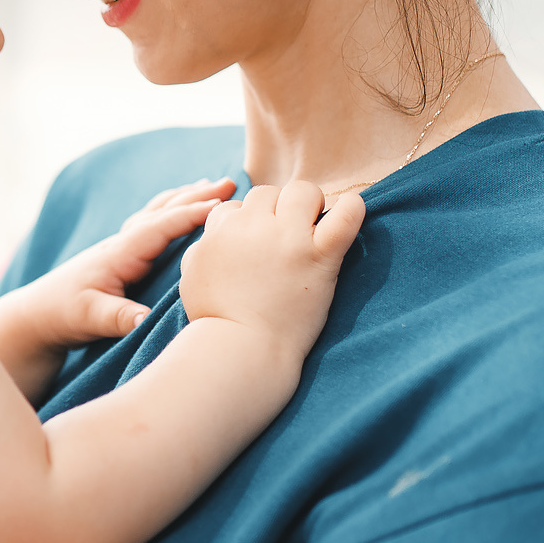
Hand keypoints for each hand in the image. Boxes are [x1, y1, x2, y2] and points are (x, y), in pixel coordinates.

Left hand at [14, 177, 236, 346]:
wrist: (37, 314)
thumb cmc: (64, 314)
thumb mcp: (91, 319)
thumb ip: (120, 318)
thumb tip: (147, 321)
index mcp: (119, 253)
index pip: (160, 227)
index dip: (191, 216)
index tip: (222, 206)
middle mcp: (121, 242)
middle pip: (163, 210)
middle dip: (197, 196)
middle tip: (230, 183)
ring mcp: (121, 245)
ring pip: (158, 212)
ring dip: (186, 197)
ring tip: (212, 184)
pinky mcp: (121, 253)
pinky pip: (153, 222)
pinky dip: (173, 210)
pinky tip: (182, 208)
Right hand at [178, 182, 364, 361]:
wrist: (243, 350)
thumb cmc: (215, 320)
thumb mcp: (191, 276)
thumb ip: (202, 246)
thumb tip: (216, 230)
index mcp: (222, 230)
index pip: (235, 207)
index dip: (245, 226)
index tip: (254, 249)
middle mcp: (253, 226)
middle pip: (268, 193)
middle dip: (275, 211)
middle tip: (284, 241)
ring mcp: (289, 239)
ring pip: (303, 191)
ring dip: (308, 206)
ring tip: (312, 231)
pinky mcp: (320, 256)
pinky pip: (345, 215)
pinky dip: (352, 207)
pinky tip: (351, 211)